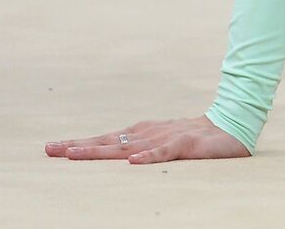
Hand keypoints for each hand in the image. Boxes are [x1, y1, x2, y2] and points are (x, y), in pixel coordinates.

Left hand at [44, 115, 250, 163]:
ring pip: (128, 146)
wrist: (235, 123)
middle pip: (107, 142)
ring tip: (74, 155)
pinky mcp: (186, 144)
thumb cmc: (198, 137)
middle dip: (77, 146)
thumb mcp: (165, 143)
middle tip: (49, 150)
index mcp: (143, 134)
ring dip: (99, 150)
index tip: (53, 149)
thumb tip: (119, 157)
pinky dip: (149, 156)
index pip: (105, 140)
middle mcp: (148, 133)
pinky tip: (132, 161)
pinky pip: (165, 152)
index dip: (80, 145)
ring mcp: (166, 138)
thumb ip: (144, 149)